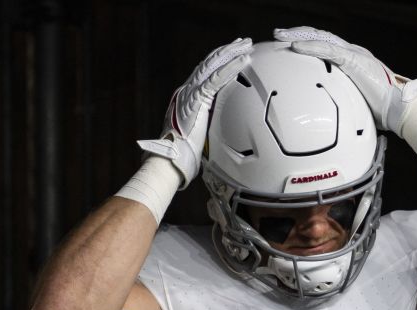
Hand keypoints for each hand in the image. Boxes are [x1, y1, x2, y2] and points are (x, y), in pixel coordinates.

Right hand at [137, 37, 252, 188]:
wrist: (169, 160)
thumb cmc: (182, 155)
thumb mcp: (199, 137)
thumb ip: (208, 130)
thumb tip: (219, 137)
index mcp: (188, 99)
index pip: (206, 74)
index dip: (220, 62)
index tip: (234, 53)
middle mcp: (187, 91)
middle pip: (210, 64)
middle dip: (228, 51)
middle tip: (244, 42)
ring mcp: (190, 93)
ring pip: (213, 66)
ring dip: (231, 53)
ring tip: (246, 44)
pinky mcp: (196, 99)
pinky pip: (217, 79)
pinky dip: (231, 68)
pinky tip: (243, 60)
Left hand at [274, 26, 416, 135]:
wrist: (399, 109)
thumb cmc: (381, 110)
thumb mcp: (354, 102)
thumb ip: (341, 100)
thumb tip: (328, 114)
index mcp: (352, 61)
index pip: (325, 45)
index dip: (307, 43)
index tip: (288, 46)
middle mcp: (353, 52)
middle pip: (320, 37)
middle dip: (297, 34)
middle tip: (278, 36)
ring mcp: (354, 54)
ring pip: (321, 38)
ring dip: (299, 36)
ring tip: (281, 37)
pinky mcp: (354, 60)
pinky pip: (328, 50)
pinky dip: (311, 47)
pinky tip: (296, 47)